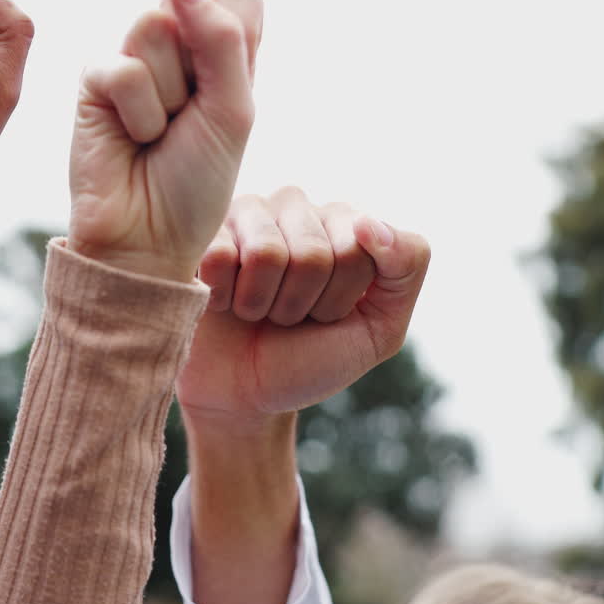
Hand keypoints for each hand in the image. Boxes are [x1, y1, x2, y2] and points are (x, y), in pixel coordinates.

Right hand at [68, 0, 262, 282]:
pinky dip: (138, 115)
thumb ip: (221, 36)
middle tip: (189, 118)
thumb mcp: (234, 110)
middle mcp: (177, 47)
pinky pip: (123, 69)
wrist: (147, 239)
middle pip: (192, 2)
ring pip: (153, 27)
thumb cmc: (196, 184)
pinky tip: (131, 140)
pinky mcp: (95, 81)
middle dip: (199, 69)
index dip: (235, 31)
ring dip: (168, 95)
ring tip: (159, 133)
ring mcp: (134, 60)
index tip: (227, 86)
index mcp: (223, 49)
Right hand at [176, 187, 431, 425]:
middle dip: (302, 304)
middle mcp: (295, 207)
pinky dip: (224, 297)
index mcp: (342, 221)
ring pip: (266, 252)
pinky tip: (221, 301)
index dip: (343, 297)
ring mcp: (244, 216)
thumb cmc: (308, 359)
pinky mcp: (198, 234)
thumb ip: (406, 269)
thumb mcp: (378, 328)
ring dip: (261, 303)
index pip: (360, 246)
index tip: (327, 315)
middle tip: (286, 317)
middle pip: (314, 252)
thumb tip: (371, 224)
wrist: (242, 396)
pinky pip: (220, 256)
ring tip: (254, 311)